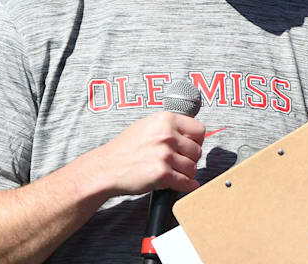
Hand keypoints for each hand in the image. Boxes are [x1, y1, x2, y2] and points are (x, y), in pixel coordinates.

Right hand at [89, 111, 204, 196]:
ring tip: (175, 172)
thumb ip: (169, 126)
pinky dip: (187, 186)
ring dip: (187, 173)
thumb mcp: (147, 125)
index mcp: (165, 120)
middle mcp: (166, 135)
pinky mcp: (162, 174)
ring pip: (193, 168)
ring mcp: (165, 155)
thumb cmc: (125, 148)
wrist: (107, 168)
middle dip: (191, 159)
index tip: (191, 146)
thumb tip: (191, 132)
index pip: (199, 130)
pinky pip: (186, 183)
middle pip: (197, 151)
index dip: (197, 140)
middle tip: (180, 162)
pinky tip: (183, 184)